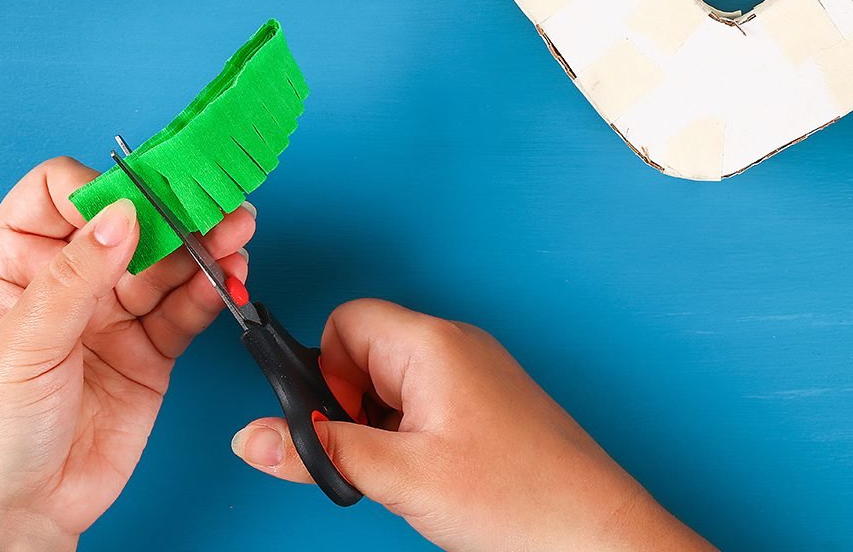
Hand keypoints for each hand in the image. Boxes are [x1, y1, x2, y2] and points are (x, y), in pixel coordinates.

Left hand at [0, 157, 254, 550]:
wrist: (18, 515)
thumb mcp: (20, 347)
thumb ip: (73, 277)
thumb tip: (118, 214)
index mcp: (13, 264)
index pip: (58, 194)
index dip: (98, 189)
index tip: (135, 202)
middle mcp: (65, 281)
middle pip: (126, 223)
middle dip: (170, 211)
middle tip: (211, 203)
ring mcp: (109, 315)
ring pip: (164, 264)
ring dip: (203, 247)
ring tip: (236, 234)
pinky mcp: (148, 352)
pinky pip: (184, 310)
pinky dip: (210, 293)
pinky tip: (228, 278)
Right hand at [230, 299, 713, 551]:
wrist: (599, 534)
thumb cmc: (520, 499)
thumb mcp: (401, 478)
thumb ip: (320, 451)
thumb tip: (253, 437)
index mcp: (431, 343)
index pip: (343, 322)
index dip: (325, 374)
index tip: (336, 425)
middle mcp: (455, 345)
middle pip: (364, 352)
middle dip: (352, 406)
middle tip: (378, 459)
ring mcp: (476, 372)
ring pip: (392, 383)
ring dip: (382, 427)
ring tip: (413, 475)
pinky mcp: (489, 402)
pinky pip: (425, 402)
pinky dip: (412, 436)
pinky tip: (436, 476)